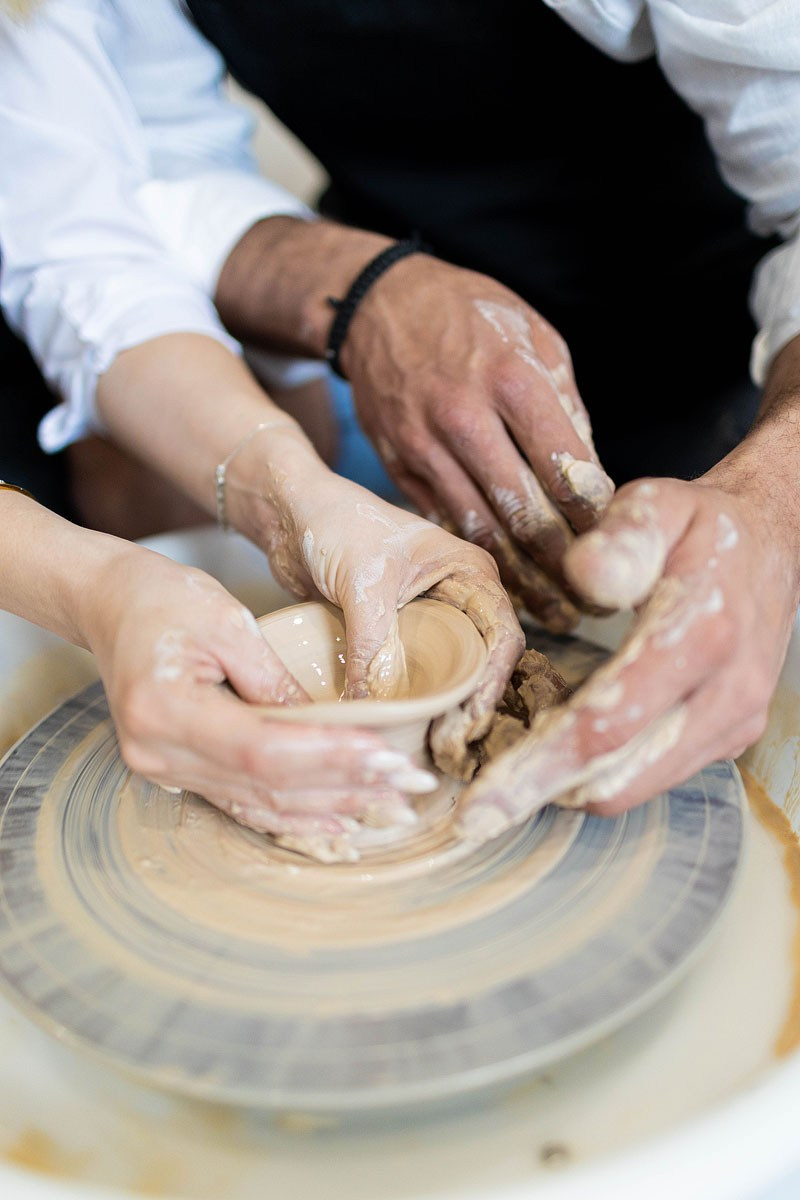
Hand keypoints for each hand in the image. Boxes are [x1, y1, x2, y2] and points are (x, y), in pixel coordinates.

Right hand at [80, 544, 436, 857]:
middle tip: (406, 782)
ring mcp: (163, 769)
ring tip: (387, 802)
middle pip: (266, 784)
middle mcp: (158, 753)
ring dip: (328, 805)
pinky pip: (242, 801)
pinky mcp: (177, 771)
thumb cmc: (163, 598)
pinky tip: (337, 817)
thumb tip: (331, 726)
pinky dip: (293, 811)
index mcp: (165, 710)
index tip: (384, 754)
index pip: (263, 749)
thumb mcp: (228, 621)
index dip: (328, 757)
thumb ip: (276, 679)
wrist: (107, 601)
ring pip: (260, 802)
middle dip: (344, 786)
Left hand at [234, 439, 524, 770]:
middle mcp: (458, 597)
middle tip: (449, 746)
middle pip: (479, 662)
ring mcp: (428, 619)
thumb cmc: (335, 522)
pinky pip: (412, 676)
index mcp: (470, 573)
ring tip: (431, 746)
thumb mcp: (363, 585)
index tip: (470, 717)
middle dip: (468, 705)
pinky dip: (410, 702)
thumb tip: (374, 707)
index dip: (491, 681)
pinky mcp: (395, 635)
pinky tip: (402, 729)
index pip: (500, 636)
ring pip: (448, 674)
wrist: (288, 512)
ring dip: (441, 709)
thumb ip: (375, 644)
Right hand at [339, 256, 614, 628]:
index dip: (595, 517)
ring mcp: (425, 446)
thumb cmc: (469, 315)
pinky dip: (475, 557)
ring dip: (521, 580)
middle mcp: (465, 417)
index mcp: (513, 379)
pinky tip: (504, 583)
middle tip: (594, 601)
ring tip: (555, 612)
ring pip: (479, 530)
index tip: (615, 543)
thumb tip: (590, 479)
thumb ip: (567, 407)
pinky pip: (443, 522)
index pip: (565, 469)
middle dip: (564, 564)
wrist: (380, 305)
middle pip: (524, 512)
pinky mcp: (399, 465)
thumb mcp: (535, 335)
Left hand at [455, 473, 799, 840]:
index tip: (476, 806)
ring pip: (633, 787)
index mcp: (702, 634)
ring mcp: (733, 723)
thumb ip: (623, 535)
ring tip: (511, 768)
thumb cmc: (701, 524)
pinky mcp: (730, 737)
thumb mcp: (659, 504)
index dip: (536, 769)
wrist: (774, 543)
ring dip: (567, 786)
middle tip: (474, 809)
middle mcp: (726, 694)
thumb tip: (585, 575)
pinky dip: (601, 771)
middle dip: (539, 795)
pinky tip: (562, 745)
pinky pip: (653, 775)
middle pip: (615, 777)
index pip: (608, 725)